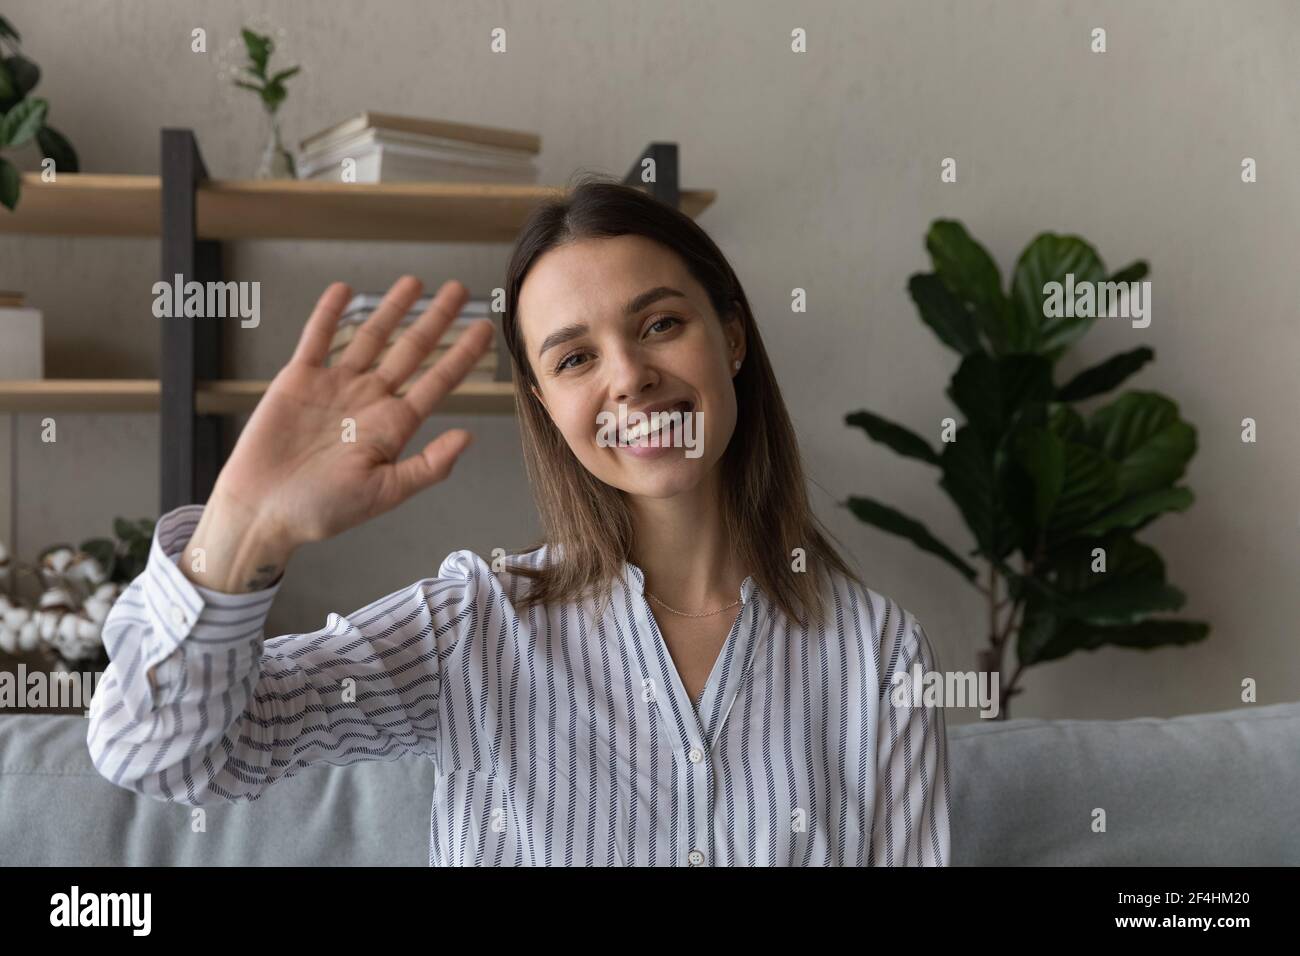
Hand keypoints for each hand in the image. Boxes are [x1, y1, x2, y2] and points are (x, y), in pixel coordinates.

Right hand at [209, 275, 494, 550]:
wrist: (264, 511)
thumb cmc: (322, 511)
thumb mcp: (384, 493)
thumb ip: (428, 466)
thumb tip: (468, 436)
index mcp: (393, 426)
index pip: (437, 382)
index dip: (461, 355)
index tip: (484, 330)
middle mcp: (369, 400)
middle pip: (410, 351)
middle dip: (435, 320)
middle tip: (459, 290)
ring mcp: (335, 387)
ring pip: (370, 337)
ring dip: (391, 309)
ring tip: (414, 283)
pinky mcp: (298, 381)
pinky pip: (317, 339)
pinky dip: (329, 314)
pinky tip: (345, 290)